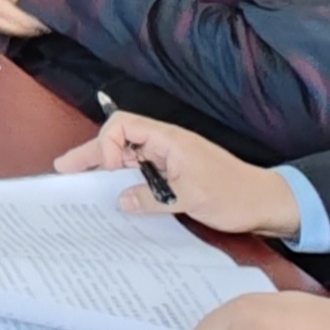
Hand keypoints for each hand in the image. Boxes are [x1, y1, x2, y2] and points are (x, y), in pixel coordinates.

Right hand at [51, 113, 299, 236]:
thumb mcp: (192, 197)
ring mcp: (169, 161)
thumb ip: (153, 197)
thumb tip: (121, 200)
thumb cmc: (233, 194)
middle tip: (64, 169)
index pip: (123, 126)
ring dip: (105, 170)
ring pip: (127, 159)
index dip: (107, 144)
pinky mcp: (174, 177)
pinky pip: (141, 176)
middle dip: (91, 154)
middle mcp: (165, 146)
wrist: (266, 203)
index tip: (108, 171)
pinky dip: (123, 183)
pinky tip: (113, 199)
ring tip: (80, 186)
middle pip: (119, 141)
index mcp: (169, 140)